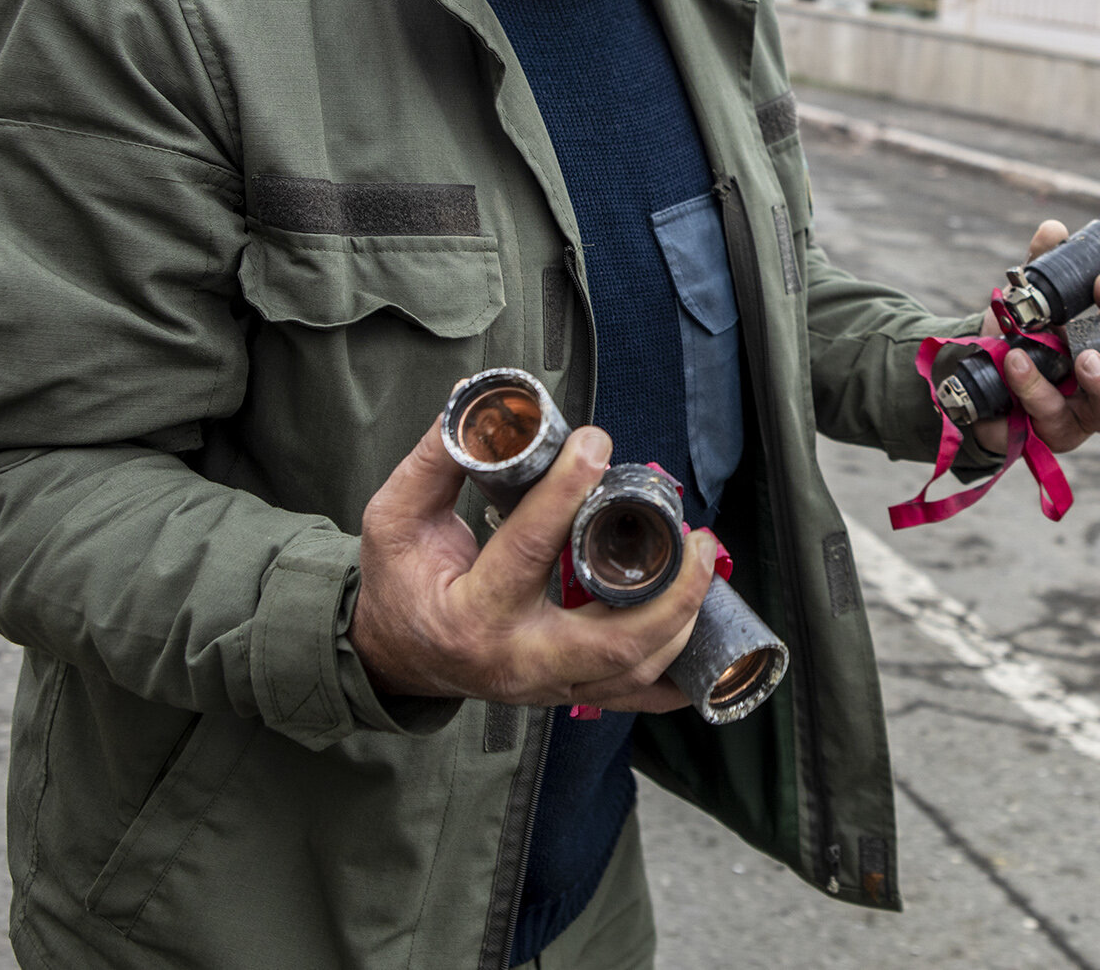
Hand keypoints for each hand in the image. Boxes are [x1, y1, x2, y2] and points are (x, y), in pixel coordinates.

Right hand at [350, 420, 715, 710]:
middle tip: (694, 537)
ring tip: (701, 563)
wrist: (393, 655)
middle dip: (668, 592)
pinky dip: (677, 674)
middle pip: (611, 641)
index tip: (597, 444)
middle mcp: (516, 659)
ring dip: (682, 621)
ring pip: (633, 669)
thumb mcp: (394, 518)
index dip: (567, 491)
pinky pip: (634, 696)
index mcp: (471, 614)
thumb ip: (437, 462)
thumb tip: (478, 403)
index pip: (530, 549)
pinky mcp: (565, 693)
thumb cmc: (398, 586)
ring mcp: (546, 686)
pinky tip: (706, 634)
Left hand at [973, 219, 1099, 455]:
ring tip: (1080, 355)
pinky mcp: (1049, 434)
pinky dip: (1034, 386)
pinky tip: (1015, 361)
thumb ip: (1044, 267)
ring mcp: (1083, 417)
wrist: (975, 378)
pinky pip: (1050, 417)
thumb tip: (1054, 230)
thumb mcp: (1033, 300)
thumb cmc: (1024, 339)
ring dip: (1099, 381)